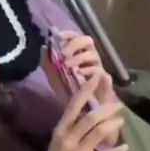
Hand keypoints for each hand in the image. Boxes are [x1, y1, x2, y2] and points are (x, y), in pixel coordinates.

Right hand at [41, 76, 128, 150]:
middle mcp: (69, 138)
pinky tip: (125, 147)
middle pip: (91, 118)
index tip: (96, 77)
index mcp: (60, 130)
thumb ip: (71, 126)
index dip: (85, 90)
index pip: (73, 106)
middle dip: (107, 108)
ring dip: (113, 124)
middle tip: (118, 104)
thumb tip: (87, 110)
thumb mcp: (59, 140)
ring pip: (100, 132)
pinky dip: (118, 150)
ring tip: (120, 120)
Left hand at [57, 31, 121, 145]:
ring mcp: (99, 69)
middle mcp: (90, 59)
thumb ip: (48, 63)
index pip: (75, 37)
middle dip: (75, 44)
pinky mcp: (105, 82)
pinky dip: (90, 71)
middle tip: (64, 54)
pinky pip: (101, 72)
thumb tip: (44, 47)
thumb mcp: (54, 78)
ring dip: (80, 57)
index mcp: (78, 55)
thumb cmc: (69, 93)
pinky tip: (80, 75)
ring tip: (68, 65)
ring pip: (94, 54)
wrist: (82, 116)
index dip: (68, 34)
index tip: (57, 37)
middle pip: (88, 40)